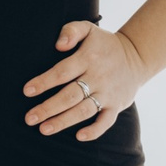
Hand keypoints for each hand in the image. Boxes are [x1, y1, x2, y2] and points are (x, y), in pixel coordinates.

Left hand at [22, 21, 145, 139]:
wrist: (137, 56)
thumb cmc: (104, 44)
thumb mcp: (88, 28)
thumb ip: (71, 31)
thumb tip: (59, 45)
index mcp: (88, 58)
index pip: (63, 72)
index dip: (44, 82)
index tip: (27, 91)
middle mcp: (98, 77)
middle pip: (70, 95)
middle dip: (48, 108)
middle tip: (29, 118)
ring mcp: (108, 93)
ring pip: (84, 110)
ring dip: (64, 121)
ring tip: (44, 129)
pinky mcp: (117, 106)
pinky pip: (106, 121)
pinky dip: (94, 130)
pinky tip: (78, 136)